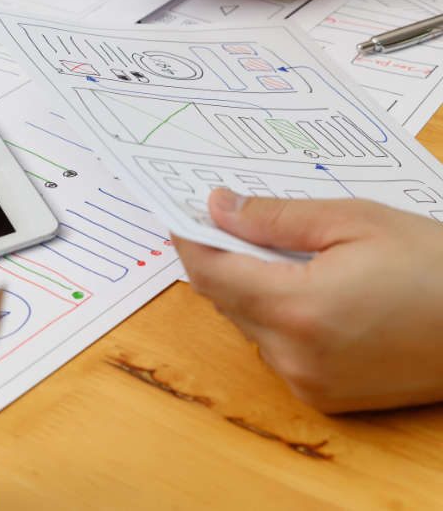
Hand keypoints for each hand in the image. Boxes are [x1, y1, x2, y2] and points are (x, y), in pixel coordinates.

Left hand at [173, 189, 442, 412]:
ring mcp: (309, 382)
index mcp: (298, 309)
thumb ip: (276, 217)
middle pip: (225, 298)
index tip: (184, 210)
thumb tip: (220, 207)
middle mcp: (294, 356)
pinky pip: (277, 348)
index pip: (211, 273)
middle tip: (233, 214)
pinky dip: (276, 313)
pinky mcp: (325, 396)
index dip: (191, 238)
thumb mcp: (352, 220)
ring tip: (280, 246)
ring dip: (250, 284)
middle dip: (223, 256)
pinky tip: (305, 284)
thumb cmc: (430, 264)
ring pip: (249, 323)